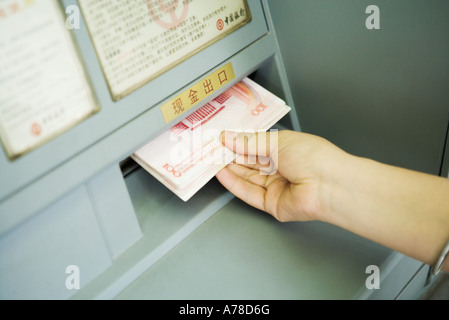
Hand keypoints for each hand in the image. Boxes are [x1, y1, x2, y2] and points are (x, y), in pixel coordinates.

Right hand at [216, 130, 350, 222]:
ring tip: (211, 160)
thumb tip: (228, 137)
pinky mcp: (271, 204)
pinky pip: (249, 193)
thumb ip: (249, 142)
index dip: (238, 143)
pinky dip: (234, 184)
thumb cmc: (312, 156)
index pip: (256, 146)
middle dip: (230, 156)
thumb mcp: (276, 142)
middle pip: (250, 163)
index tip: (220, 139)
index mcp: (285, 150)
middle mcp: (280, 169)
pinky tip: (222, 174)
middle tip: (211, 149)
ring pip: (247, 178)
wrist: (329, 184)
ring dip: (229, 169)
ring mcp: (276, 187)